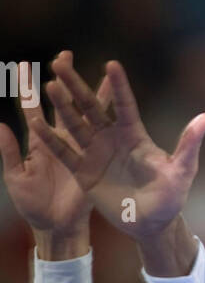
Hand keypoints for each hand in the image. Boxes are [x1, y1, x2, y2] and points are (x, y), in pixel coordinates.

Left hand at [0, 61, 94, 250]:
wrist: (58, 227)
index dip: (28, 88)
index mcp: (40, 143)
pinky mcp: (97, 159)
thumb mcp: (17, 179)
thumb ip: (8, 152)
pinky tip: (116, 100)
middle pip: (63, 103)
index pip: (32, 110)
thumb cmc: (35, 206)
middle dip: (63, 79)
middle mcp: (62, 140)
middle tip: (64, 55)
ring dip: (91, 92)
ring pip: (87, 113)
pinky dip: (111, 117)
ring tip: (97, 70)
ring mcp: (81, 148)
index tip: (25, 65)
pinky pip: (104, 135)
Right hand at [29, 52, 204, 239]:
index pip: (124, 104)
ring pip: (75, 125)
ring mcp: (97, 153)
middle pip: (92, 107)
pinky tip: (36, 123)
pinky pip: (65, 153)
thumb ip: (189, 144)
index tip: (111, 64)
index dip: (118, 86)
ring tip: (48, 85)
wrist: (151, 224)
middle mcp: (113, 138)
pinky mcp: (84, 171)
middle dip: (77, 85)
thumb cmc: (171, 196)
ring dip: (62, 106)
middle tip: (61, 62)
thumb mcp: (182, 170)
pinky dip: (51, 139)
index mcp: (135, 135)